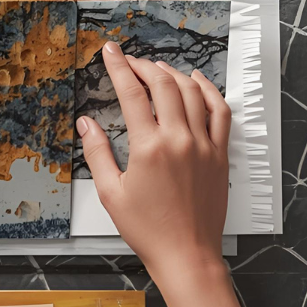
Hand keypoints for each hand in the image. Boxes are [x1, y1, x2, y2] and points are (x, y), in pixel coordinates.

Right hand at [77, 42, 230, 296]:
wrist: (187, 255)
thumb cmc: (148, 230)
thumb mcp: (110, 193)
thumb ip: (97, 152)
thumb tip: (86, 122)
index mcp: (148, 147)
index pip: (132, 93)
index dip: (119, 67)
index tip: (111, 52)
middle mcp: (179, 140)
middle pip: (163, 85)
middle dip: (144, 66)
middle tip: (130, 61)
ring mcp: (203, 145)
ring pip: (192, 92)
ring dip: (172, 74)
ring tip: (157, 69)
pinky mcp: (220, 155)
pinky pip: (220, 111)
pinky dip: (209, 91)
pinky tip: (197, 82)